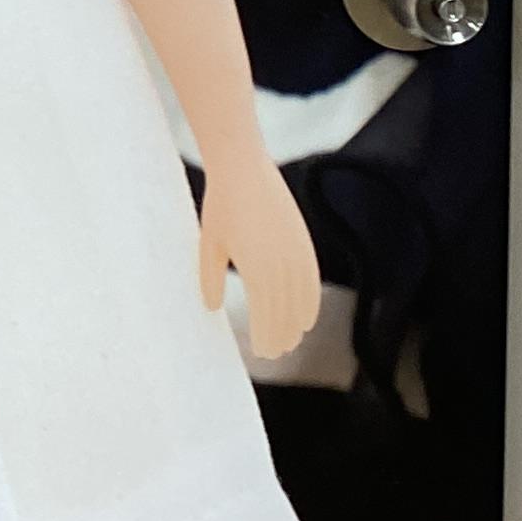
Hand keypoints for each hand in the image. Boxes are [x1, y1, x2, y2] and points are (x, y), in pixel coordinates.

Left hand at [198, 151, 320, 361]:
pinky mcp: (304, 242)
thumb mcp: (209, 244)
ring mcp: (296, 253)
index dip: (266, 336)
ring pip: (302, 300)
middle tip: (272, 353)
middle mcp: (281, 265)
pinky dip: (311, 303)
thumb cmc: (220, 206)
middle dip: (281, 335)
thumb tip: (212, 307)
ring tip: (290, 342)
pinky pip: (312, 281)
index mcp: (256, 269)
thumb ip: (210, 278)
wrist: (244, 167)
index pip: (266, 316)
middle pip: (286, 312)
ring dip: (297, 324)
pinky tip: (307, 318)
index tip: (262, 352)